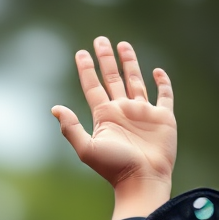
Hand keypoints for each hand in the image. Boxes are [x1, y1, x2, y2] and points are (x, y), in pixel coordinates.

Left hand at [52, 37, 175, 219]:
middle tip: (100, 40)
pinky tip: (156, 71)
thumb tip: (55, 108)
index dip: (86, 69)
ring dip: (129, 63)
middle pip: (112, 78)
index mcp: (104, 116)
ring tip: (122, 45)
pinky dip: (161, 82)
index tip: (80, 52)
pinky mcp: (162, 117)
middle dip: (106, 59)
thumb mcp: (87, 148)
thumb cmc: (114, 167)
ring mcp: (142, 112)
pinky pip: (164, 95)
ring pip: (134, 80)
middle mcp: (122, 110)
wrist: (142, 179)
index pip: (93, 86)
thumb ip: (70, 129)